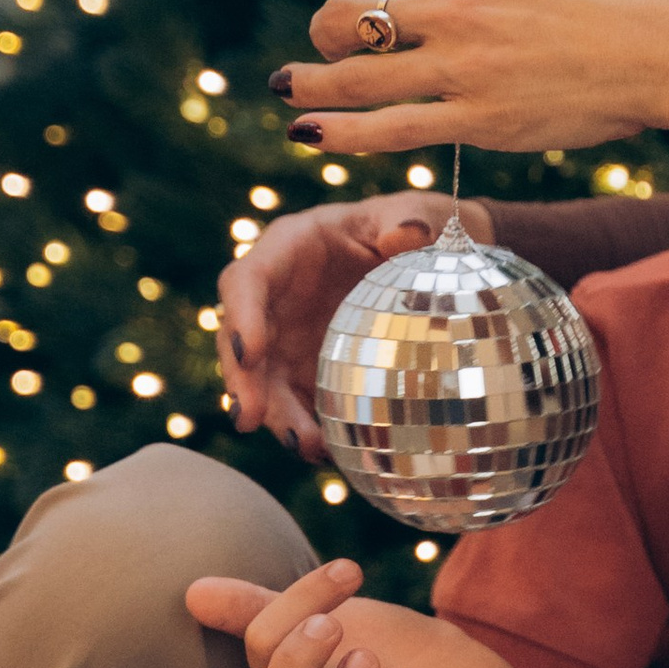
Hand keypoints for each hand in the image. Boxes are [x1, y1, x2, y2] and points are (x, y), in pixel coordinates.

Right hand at [217, 189, 492, 458]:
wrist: (428, 260)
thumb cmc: (415, 226)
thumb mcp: (418, 215)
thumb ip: (410, 220)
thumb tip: (405, 235)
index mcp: (290, 249)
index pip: (247, 281)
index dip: (241, 316)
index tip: (246, 353)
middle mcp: (276, 297)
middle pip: (240, 341)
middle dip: (242, 381)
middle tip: (250, 418)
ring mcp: (287, 337)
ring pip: (264, 381)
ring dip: (276, 415)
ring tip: (307, 446)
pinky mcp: (307, 368)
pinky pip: (298, 401)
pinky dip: (309, 425)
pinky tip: (331, 452)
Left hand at [264, 0, 668, 222]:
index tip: (421, 13)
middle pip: (358, 9)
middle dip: (333, 25)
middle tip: (323, 43)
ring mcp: (460, 59)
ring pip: (356, 69)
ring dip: (309, 80)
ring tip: (283, 89)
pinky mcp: (476, 116)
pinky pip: (390, 125)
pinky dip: (340, 132)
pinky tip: (306, 137)